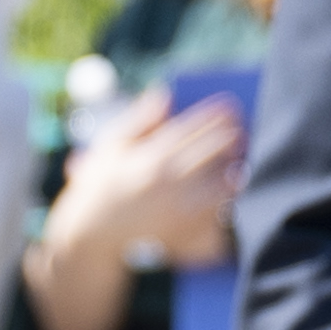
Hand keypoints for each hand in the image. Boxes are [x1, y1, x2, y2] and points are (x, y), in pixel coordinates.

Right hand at [48, 90, 248, 280]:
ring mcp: (181, 212)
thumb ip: (139, 119)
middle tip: (240, 131)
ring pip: (226, 185)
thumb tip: (166, 93)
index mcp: (151, 158)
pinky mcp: (186, 235)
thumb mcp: (110, 147)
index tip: (231, 105)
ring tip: (236, 161)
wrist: (90, 236)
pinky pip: (219, 216)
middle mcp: (170, 183)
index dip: (217, 113)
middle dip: (232, 137)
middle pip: (216, 152)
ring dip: (234, 170)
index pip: (195, 127)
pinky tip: (226, 193)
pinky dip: (226, 202)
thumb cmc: (100, 185)